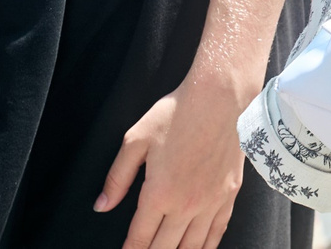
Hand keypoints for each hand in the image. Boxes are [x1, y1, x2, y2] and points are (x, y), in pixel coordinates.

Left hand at [96, 71, 247, 248]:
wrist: (221, 96)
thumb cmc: (179, 113)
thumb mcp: (136, 140)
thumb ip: (117, 177)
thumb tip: (101, 205)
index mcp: (160, 193)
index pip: (139, 238)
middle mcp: (186, 205)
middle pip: (165, 248)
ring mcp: (211, 201)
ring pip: (192, 246)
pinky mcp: (229, 194)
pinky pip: (217, 231)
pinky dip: (206, 247)